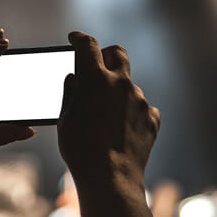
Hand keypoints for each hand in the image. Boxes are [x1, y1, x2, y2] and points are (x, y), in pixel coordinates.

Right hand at [58, 31, 159, 187]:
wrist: (110, 178)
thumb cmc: (80, 149)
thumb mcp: (65, 118)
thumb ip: (71, 92)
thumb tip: (75, 78)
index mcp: (95, 78)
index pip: (88, 45)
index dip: (79, 39)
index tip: (74, 39)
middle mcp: (121, 83)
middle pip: (117, 53)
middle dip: (106, 55)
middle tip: (96, 67)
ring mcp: (140, 100)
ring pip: (129, 84)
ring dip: (117, 91)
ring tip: (105, 115)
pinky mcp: (152, 118)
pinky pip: (142, 107)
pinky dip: (131, 111)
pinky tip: (121, 128)